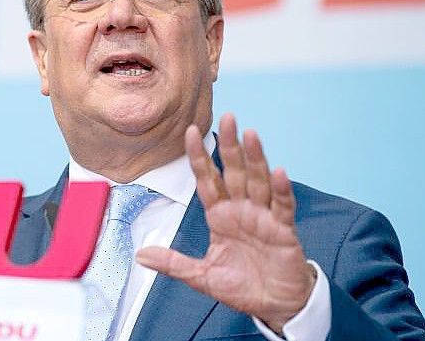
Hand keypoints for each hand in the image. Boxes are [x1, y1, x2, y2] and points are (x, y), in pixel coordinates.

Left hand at [136, 113, 314, 333]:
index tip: (189, 132)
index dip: (198, 156)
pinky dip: (282, 189)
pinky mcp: (284, 230)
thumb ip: (173, 262)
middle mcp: (241, 210)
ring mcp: (263, 217)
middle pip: (235, 172)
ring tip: (251, 134)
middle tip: (228, 117)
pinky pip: (283, 206)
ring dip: (256, 158)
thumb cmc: (241, 286)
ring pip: (259, 181)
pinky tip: (279, 172)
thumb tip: (140, 256)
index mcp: (220, 216)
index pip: (207, 179)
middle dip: (230, 146)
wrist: (274, 305)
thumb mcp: (201, 276)